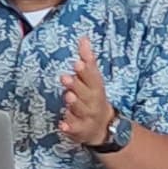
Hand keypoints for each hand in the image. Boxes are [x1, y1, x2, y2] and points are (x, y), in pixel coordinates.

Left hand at [54, 37, 117, 154]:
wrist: (104, 127)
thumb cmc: (94, 98)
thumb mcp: (93, 79)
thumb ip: (87, 60)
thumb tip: (83, 38)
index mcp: (96, 87)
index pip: (93, 77)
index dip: (86, 70)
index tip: (78, 62)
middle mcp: (93, 102)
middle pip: (86, 93)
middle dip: (77, 86)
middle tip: (65, 78)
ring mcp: (87, 116)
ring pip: (81, 110)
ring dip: (75, 104)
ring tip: (68, 96)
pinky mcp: (80, 130)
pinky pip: (75, 129)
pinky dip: (70, 127)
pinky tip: (63, 125)